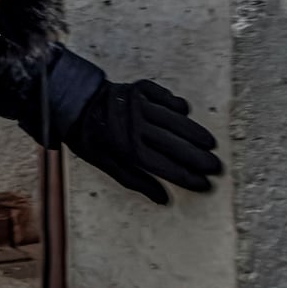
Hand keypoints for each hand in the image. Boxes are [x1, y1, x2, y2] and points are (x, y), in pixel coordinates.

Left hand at [65, 78, 222, 203]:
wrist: (70, 101)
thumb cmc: (88, 137)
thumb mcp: (104, 163)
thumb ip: (134, 180)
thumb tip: (163, 199)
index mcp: (126, 148)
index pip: (165, 167)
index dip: (187, 177)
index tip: (205, 184)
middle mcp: (135, 126)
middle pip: (175, 145)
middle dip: (198, 158)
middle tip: (216, 166)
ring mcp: (138, 105)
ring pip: (175, 121)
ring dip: (195, 133)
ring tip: (210, 144)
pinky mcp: (138, 88)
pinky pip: (164, 96)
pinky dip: (176, 104)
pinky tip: (185, 112)